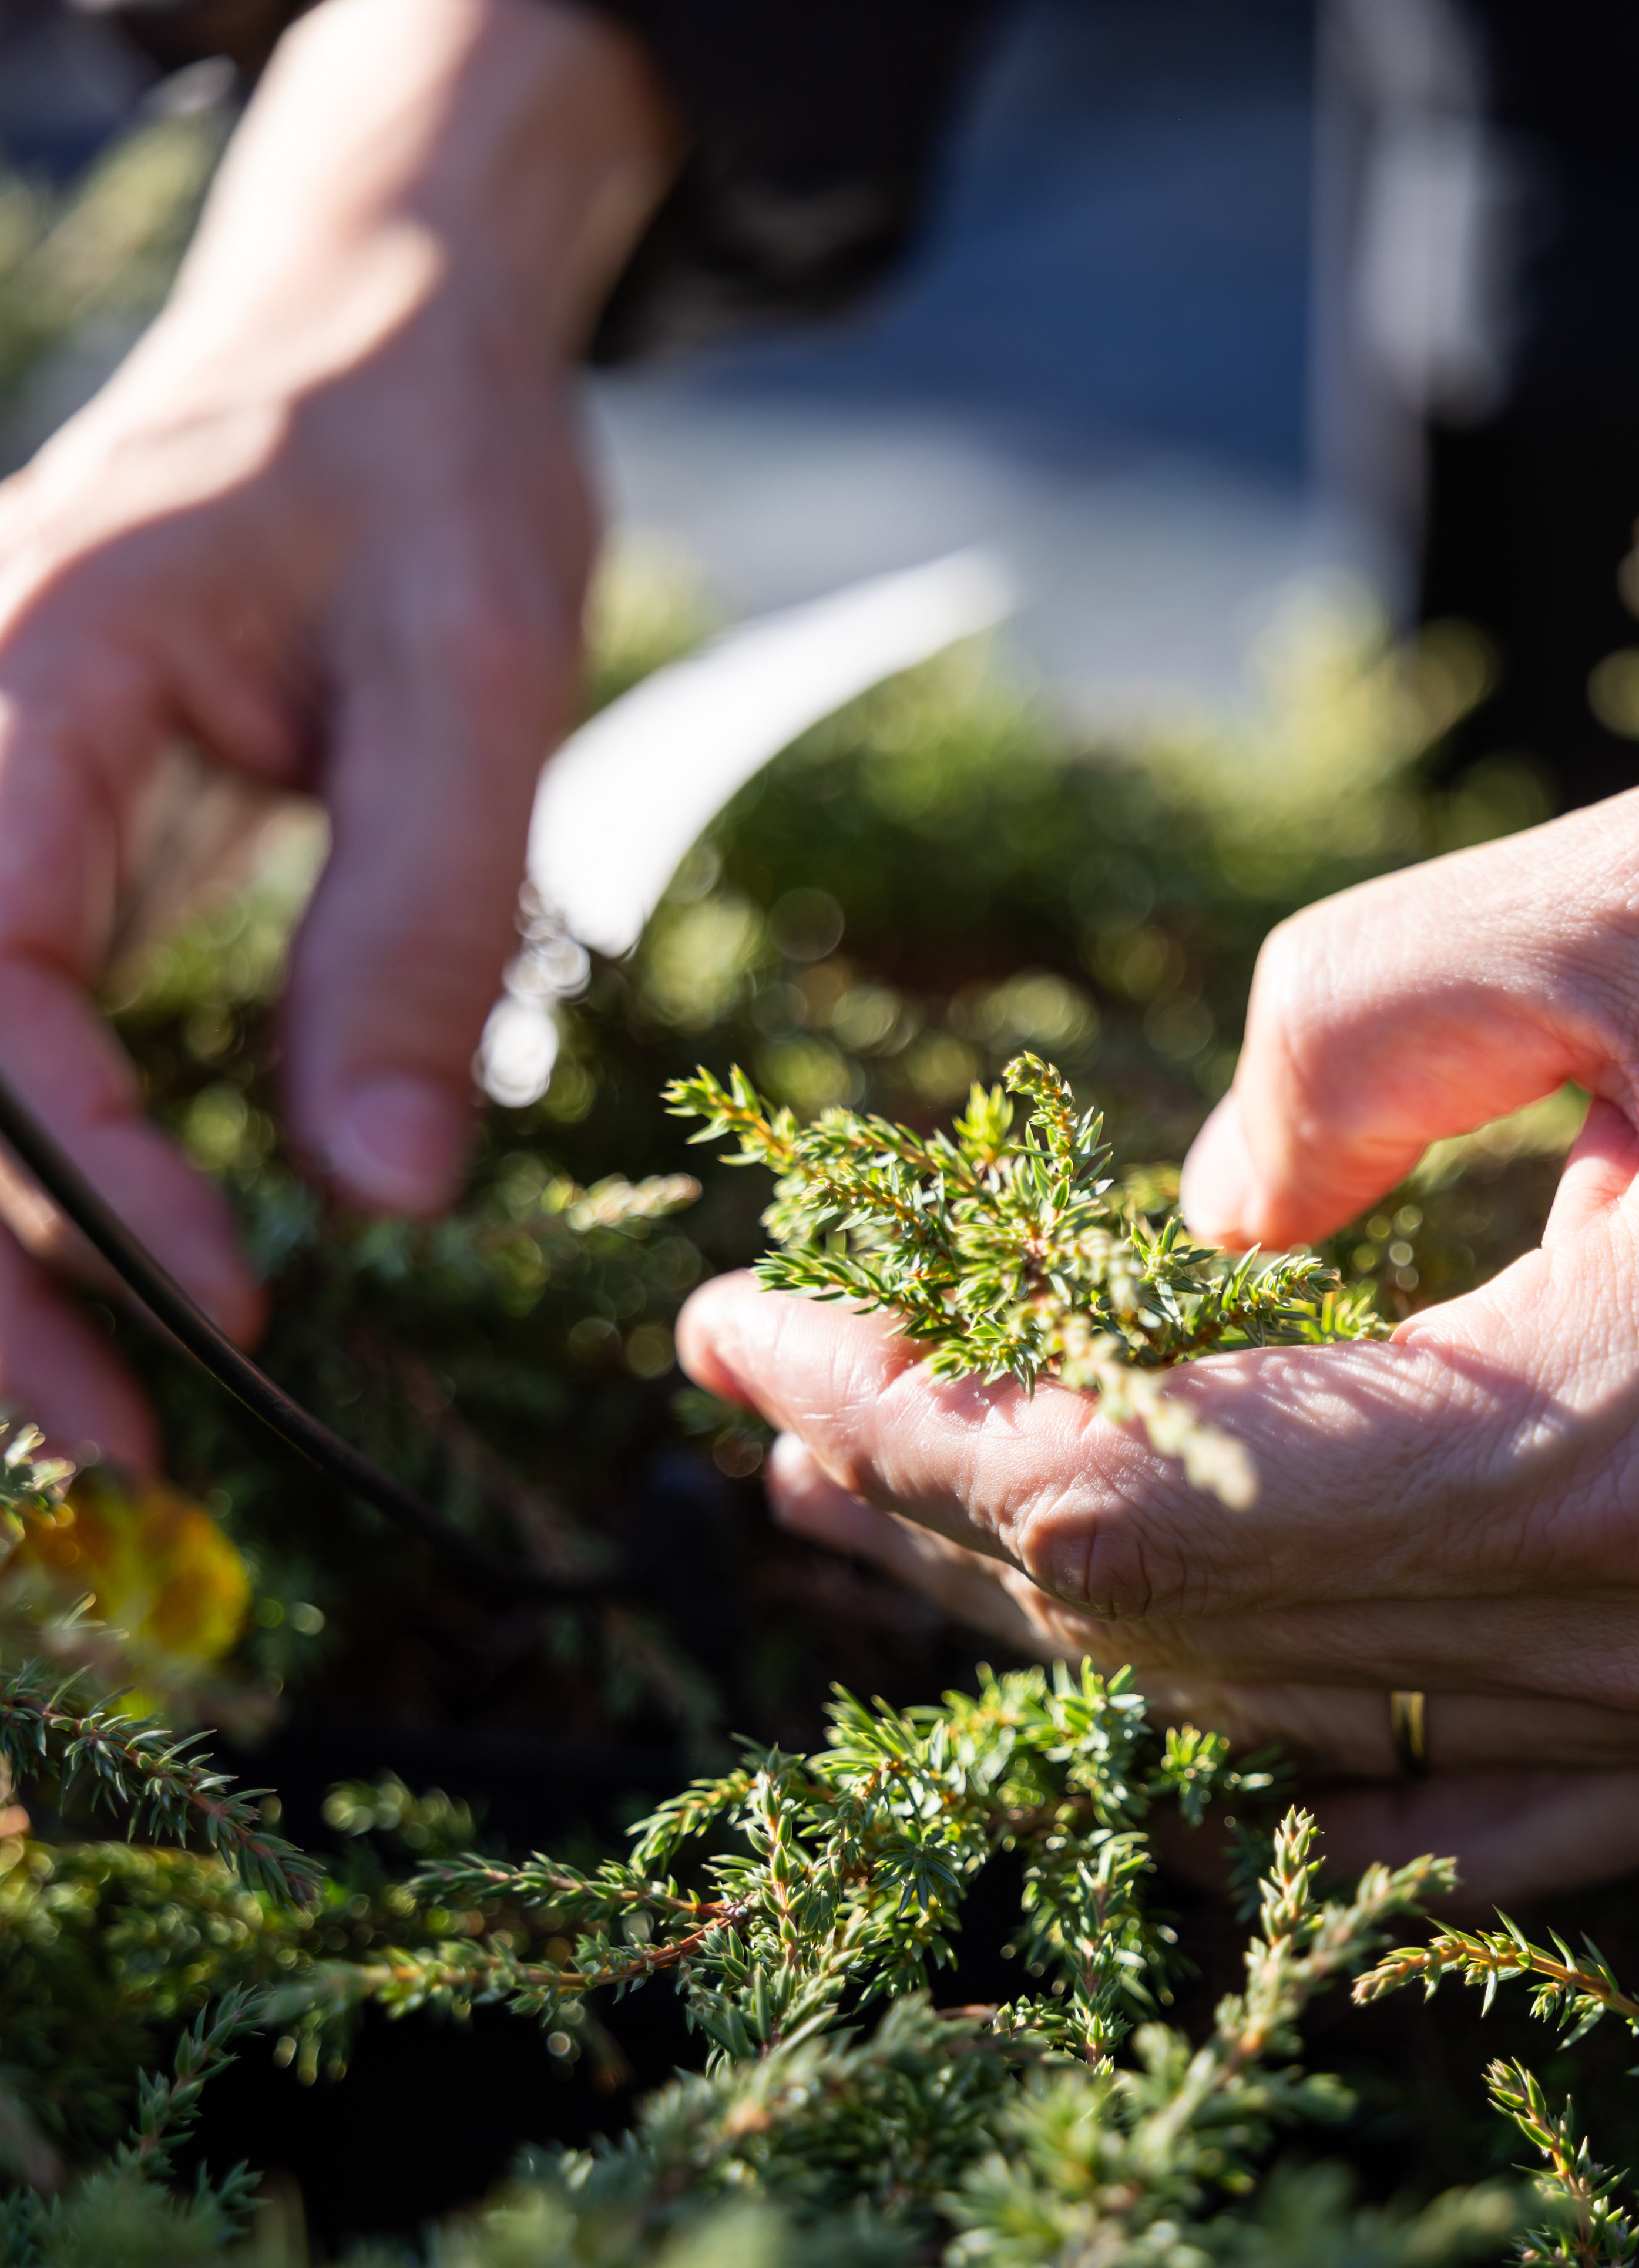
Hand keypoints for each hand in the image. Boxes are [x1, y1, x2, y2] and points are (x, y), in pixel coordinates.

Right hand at [0, 0, 673, 1464]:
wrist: (381, 329)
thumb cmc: (428, 465)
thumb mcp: (475, 674)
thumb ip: (426, 930)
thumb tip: (387, 1192)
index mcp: (21, 674)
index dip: (89, 1176)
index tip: (233, 1307)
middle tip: (133, 1450)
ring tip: (111, 1413)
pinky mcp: (21, 848)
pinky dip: (36, 1175)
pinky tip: (108, 1287)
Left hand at [679, 776, 1638, 1899]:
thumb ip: (1358, 1016)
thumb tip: (1194, 1202)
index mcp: (1607, 1435)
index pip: (1128, 1494)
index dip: (894, 1417)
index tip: (742, 1322)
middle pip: (1168, 1632)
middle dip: (922, 1505)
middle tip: (773, 1393)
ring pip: (1279, 1732)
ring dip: (1062, 1620)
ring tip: (885, 1508)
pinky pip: (1454, 1831)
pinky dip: (1269, 1762)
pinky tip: (1162, 1708)